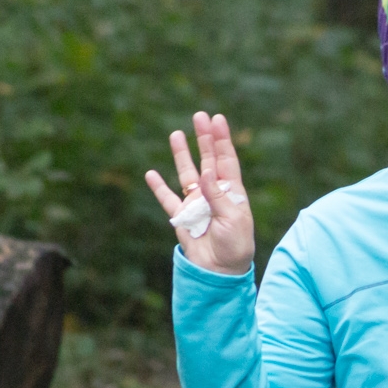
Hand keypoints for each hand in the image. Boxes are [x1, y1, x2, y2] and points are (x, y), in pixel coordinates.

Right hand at [144, 112, 254, 275]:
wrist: (221, 271)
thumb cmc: (236, 246)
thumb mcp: (233, 220)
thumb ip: (218, 197)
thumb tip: (205, 174)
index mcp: (232, 192)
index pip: (227, 160)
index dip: (222, 140)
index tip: (217, 119)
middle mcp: (214, 193)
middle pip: (208, 160)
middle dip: (204, 138)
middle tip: (199, 116)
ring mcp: (197, 203)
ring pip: (186, 173)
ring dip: (182, 155)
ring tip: (176, 134)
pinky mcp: (182, 217)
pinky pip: (168, 199)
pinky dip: (159, 187)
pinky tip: (151, 174)